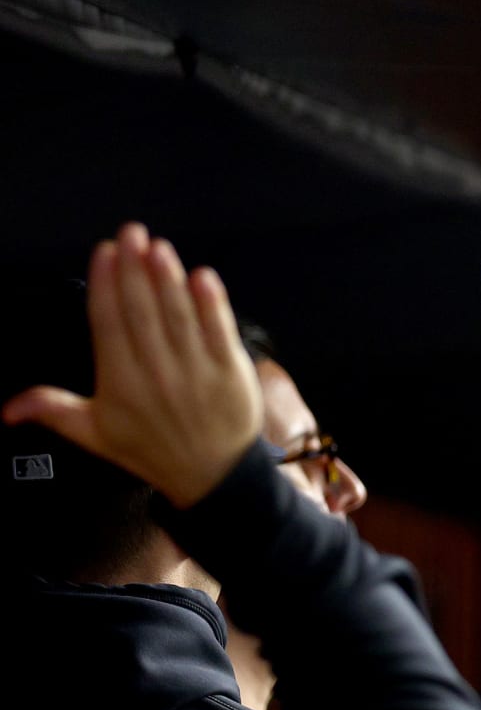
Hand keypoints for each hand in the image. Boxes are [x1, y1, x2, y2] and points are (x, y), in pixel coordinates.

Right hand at [2, 225, 262, 506]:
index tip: (103, 253)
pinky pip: (219, 331)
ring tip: (158, 247)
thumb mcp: (96, 434)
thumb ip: (53, 410)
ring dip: (168, 278)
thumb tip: (8, 408)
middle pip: (142, 311)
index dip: (105, 285)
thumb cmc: (153, 451)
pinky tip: (202, 276)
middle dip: (134, 268)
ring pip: (178, 315)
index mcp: (120, 382)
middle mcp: (156, 373)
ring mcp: (195, 371)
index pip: (108, 324)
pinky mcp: (230, 371)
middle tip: (129, 233)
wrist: (213, 477)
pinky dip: (212, 303)